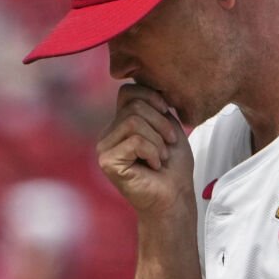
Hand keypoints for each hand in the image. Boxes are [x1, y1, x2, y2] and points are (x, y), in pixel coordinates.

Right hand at [97, 84, 192, 218]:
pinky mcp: (107, 161)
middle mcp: (108, 134)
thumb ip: (154, 104)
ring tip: (161, 157)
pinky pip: (134, 140)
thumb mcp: (168, 125)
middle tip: (168, 145)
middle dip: (161, 123)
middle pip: (133, 105)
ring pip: (133, 121)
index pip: (129, 91)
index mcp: (120, 123)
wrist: (174, 198)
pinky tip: (154, 166)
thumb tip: (142, 79)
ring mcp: (104, 148)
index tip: (169, 117)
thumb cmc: (174, 166)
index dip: (153, 98)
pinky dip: (152, 152)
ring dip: (157, 140)